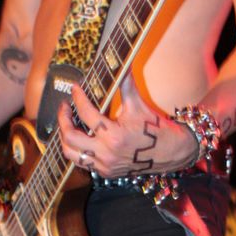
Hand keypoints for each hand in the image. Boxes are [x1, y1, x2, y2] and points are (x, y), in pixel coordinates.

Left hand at [57, 73, 197, 178]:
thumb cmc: (156, 129)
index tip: (75, 88)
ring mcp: (105, 165)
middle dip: (63, 119)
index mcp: (114, 136)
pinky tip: (80, 136)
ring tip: (67, 123)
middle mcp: (106, 153)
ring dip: (65, 137)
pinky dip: (77, 148)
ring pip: (71, 154)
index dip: (78, 98)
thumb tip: (123, 62)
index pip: (86, 114)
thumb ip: (125, 84)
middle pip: (70, 137)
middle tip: (65, 107)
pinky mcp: (106, 172)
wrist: (172, 153)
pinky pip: (82, 161)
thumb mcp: (138, 105)